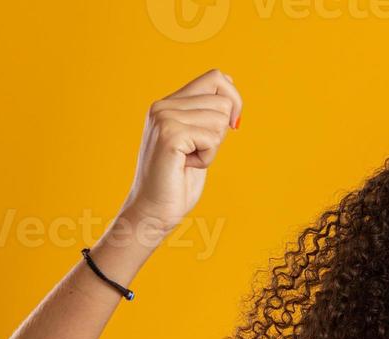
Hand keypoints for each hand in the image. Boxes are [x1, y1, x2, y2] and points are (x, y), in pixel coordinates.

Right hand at [116, 68, 241, 241]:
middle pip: (222, 101)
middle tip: (196, 152)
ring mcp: (164, 117)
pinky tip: (185, 166)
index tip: (232, 125)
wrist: (154, 210)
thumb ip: (208, 117)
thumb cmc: (178, 181)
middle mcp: (163, 105)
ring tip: (188, 159)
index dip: (233, 100)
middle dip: (221, 132)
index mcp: (170, 103)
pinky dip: (207, 158)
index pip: (216, 77)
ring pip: (219, 120)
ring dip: (212, 148)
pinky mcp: (169, 134)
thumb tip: (232, 98)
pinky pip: (212, 139)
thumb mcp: (198, 142)